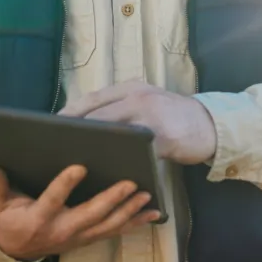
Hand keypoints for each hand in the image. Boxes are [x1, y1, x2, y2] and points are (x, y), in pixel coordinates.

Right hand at [0, 164, 160, 261]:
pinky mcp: (89, 238)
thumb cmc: (8, 220)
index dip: (65, 185)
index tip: (80, 166)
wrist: (15, 249)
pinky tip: (154, 213)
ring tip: (147, 195)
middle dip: (111, 199)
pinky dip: (135, 223)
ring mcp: (78, 237)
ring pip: (107, 226)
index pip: (52, 200)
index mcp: (38, 218)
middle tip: (130, 182)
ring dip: (129, 211)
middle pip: (90, 215)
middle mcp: (61, 230)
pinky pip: (115, 231)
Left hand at [58, 81, 216, 164]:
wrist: (210, 125)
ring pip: (115, 132)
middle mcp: (140, 97)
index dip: (71, 112)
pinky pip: (137, 152)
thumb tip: (84, 123)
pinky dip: (122, 162)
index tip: (51, 126)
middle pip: (99, 114)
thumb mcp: (147, 101)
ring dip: (95, 147)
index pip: (94, 98)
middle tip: (56, 146)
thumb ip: (122, 107)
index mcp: (132, 88)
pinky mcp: (165, 138)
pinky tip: (110, 173)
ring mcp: (152, 117)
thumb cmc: (172, 116)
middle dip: (77, 131)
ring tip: (77, 160)